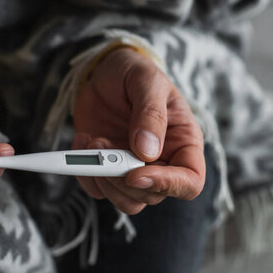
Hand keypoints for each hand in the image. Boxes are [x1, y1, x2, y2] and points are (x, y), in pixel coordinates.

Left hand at [72, 47, 204, 213]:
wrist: (103, 71)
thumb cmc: (134, 71)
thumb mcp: (147, 80)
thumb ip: (151, 114)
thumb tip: (147, 152)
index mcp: (184, 143)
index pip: (190, 182)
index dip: (167, 185)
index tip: (135, 173)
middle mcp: (163, 162)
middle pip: (152, 195)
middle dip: (122, 177)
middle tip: (102, 145)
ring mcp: (135, 169)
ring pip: (127, 201)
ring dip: (103, 179)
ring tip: (93, 141)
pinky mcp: (109, 170)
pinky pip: (99, 190)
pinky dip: (84, 172)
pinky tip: (82, 140)